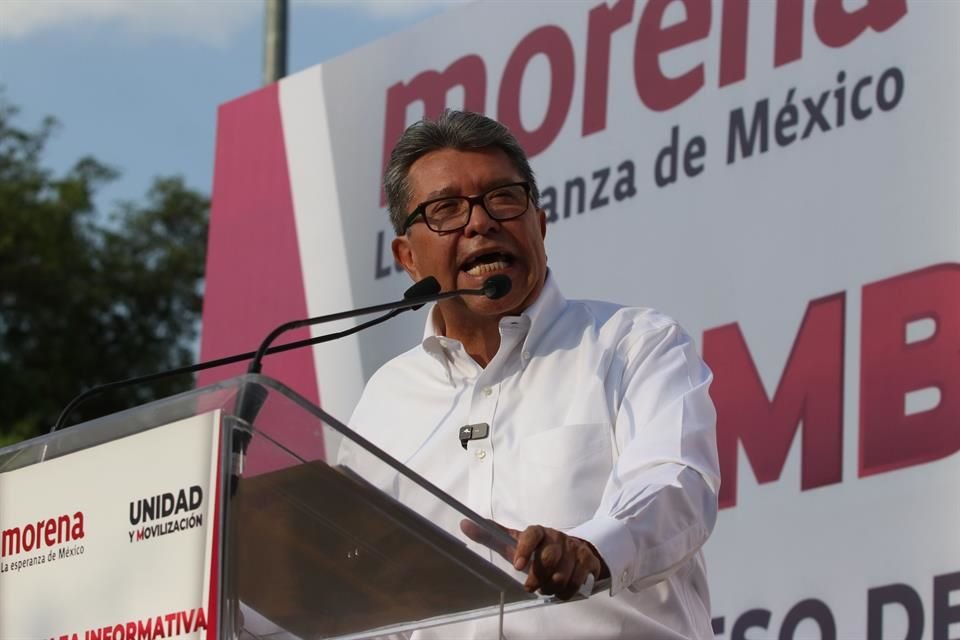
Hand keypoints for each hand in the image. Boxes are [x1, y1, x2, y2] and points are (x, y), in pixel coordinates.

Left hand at [461, 519, 608, 599]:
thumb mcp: (515, 543)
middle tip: (532, 586)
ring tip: (546, 587)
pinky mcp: (587, 560)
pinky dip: (566, 591)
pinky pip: (577, 582)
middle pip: (548, 558)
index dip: (525, 550)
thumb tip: (464, 523)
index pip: (531, 535)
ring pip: (563, 574)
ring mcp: (574, 548)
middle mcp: (557, 537)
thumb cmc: (538, 549)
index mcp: (539, 531)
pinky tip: (561, 590)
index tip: (517, 566)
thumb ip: (492, 535)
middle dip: (538, 577)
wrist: (572, 550)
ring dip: (552, 587)